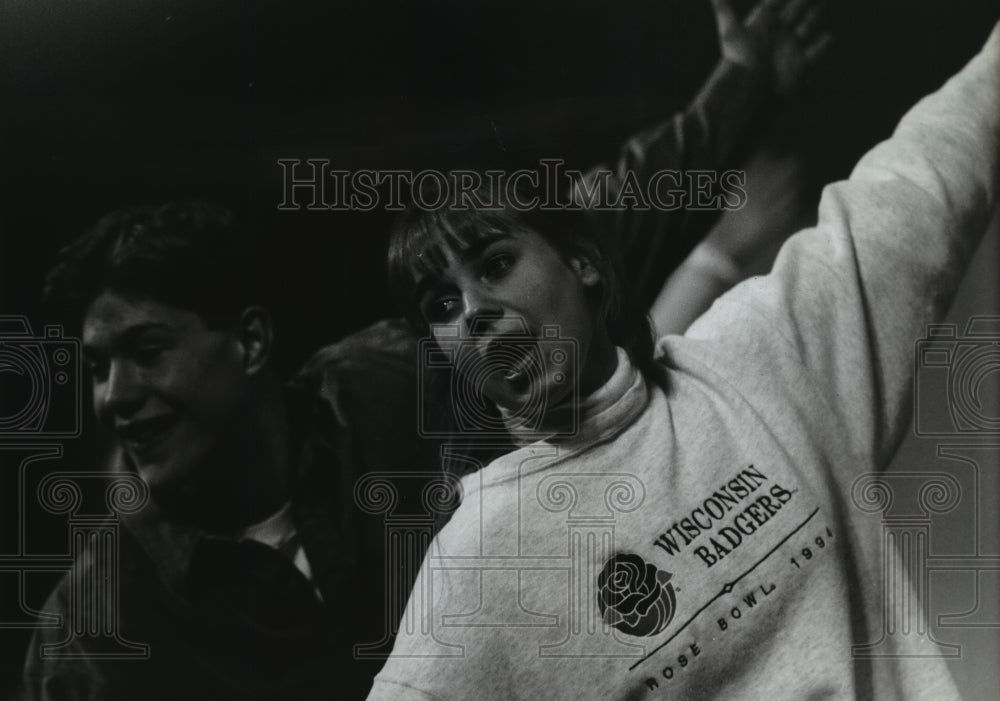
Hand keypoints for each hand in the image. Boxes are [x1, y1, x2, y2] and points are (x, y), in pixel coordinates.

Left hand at [712, 0, 831, 94]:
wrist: (750, 90)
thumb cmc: (739, 60)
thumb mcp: (730, 32)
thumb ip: (723, 11)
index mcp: (763, 24)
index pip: (774, 3)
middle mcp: (777, 33)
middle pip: (793, 10)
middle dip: (800, 1)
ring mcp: (790, 47)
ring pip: (806, 26)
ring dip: (813, 16)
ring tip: (819, 6)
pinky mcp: (800, 62)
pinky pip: (815, 51)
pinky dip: (822, 45)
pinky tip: (828, 37)